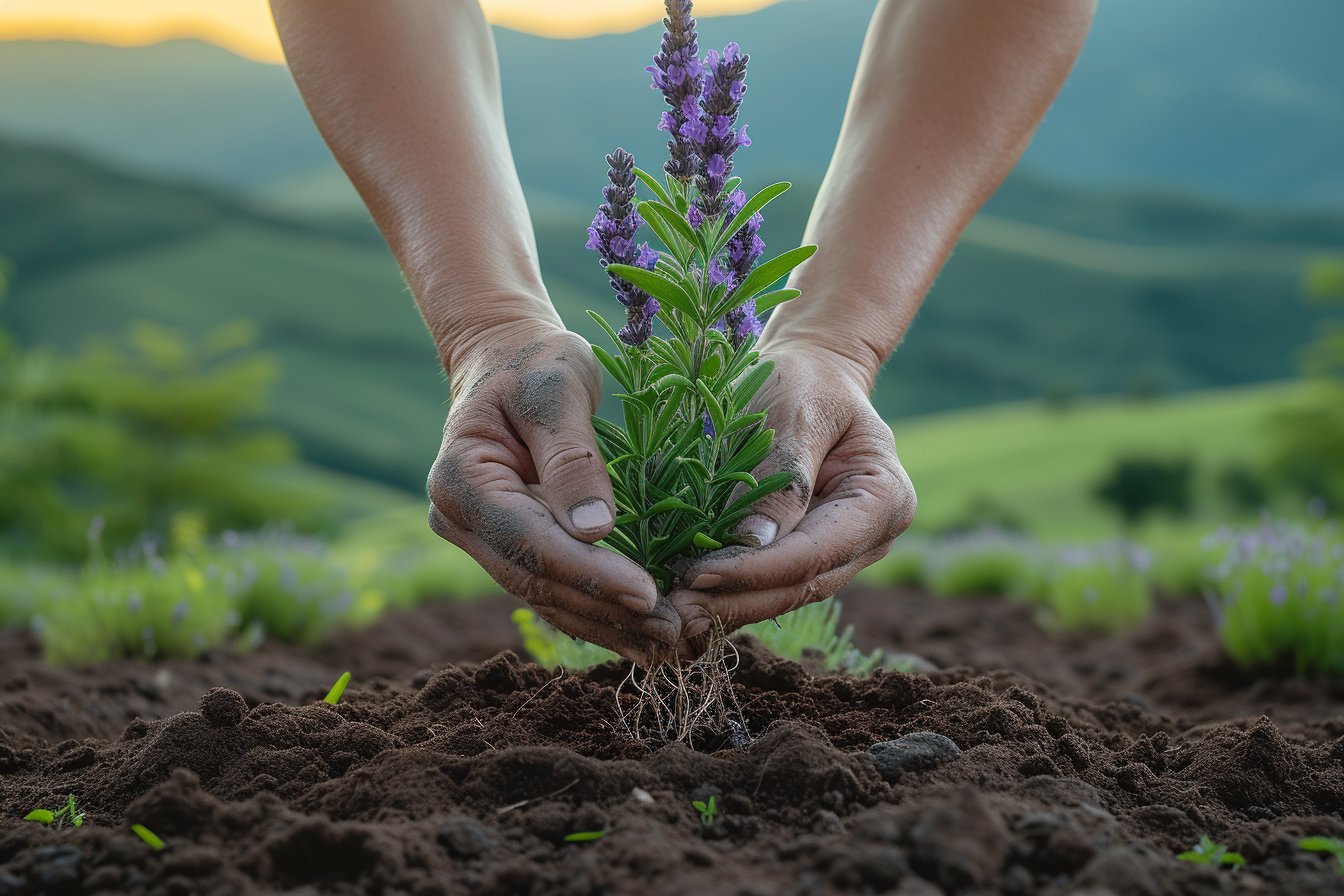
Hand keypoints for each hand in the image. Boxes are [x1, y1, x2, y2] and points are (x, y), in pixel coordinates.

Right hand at [427, 318, 680, 665]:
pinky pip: (555, 588)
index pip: (529, 542)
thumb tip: (597, 530)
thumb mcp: (557, 390)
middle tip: (674, 631)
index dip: (589, 573)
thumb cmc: (534, 362)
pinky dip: (597, 612)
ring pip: (545, 597)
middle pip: (537, 581)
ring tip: (668, 644)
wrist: (508, 357)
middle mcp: (461, 522)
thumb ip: (572, 457)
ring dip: (606, 624)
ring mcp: (483, 540)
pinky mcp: (512, 547)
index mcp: (461, 482)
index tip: (648, 593)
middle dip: (605, 610)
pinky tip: (642, 633)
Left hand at [669, 343, 916, 655]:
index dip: (757, 570)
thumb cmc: (805, 381)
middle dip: (736, 599)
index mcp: (885, 498)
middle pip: (802, 584)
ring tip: (672, 613)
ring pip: (784, 594)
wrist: (811, 373)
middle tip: (673, 611)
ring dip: (728, 607)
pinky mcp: (808, 556)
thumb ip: (783, 476)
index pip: (818, 551)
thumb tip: (754, 541)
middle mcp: (872, 538)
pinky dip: (730, 594)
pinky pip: (771, 584)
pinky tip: (687, 601)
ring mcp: (843, 553)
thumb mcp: (795, 413)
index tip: (698, 575)